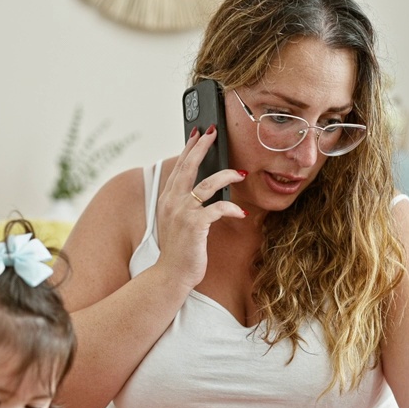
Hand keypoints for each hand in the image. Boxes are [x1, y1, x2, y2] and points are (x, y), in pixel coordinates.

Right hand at [154, 127, 245, 288]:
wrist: (171, 274)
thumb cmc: (179, 250)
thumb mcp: (177, 222)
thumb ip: (185, 204)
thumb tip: (201, 190)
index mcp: (167, 199)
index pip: (179, 167)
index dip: (189, 148)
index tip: (198, 134)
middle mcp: (172, 202)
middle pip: (188, 166)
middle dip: (202, 147)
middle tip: (213, 132)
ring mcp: (182, 212)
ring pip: (206, 183)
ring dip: (226, 175)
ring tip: (241, 173)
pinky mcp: (195, 225)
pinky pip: (217, 208)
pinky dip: (232, 208)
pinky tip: (242, 212)